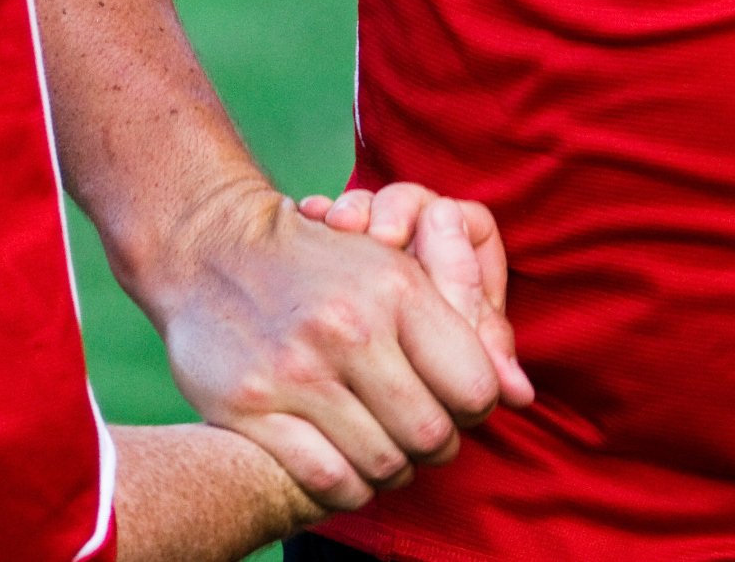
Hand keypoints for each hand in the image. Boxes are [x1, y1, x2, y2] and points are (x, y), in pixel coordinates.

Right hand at [141, 180, 530, 513]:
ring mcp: (296, 370)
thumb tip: (523, 394)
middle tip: (409, 432)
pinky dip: (345, 487)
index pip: (475, 388)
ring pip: (384, 465)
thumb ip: (460, 327)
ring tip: (373, 444)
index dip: (470, 408)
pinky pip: (328, 480)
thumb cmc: (318, 265)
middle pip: (432, 435)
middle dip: (430, 445)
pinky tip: (339, 462)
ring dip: (388, 468)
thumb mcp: (391, 270)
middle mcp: (348, 328)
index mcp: (395, 288)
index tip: (445, 402)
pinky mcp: (250, 406)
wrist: (211, 247)